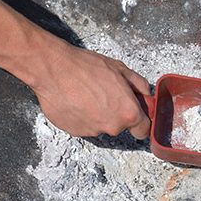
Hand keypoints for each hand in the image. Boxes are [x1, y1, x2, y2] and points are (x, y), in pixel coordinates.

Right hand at [30, 39, 150, 138]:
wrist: (54, 70)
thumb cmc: (86, 67)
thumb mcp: (120, 69)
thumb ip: (139, 85)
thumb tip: (146, 95)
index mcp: (128, 113)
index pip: (143, 130)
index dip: (141, 121)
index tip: (135, 114)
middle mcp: (113, 127)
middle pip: (121, 126)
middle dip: (116, 112)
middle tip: (105, 93)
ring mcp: (93, 132)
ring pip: (102, 126)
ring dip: (98, 114)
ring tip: (87, 95)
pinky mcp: (75, 132)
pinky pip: (85, 126)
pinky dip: (82, 117)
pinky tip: (76, 100)